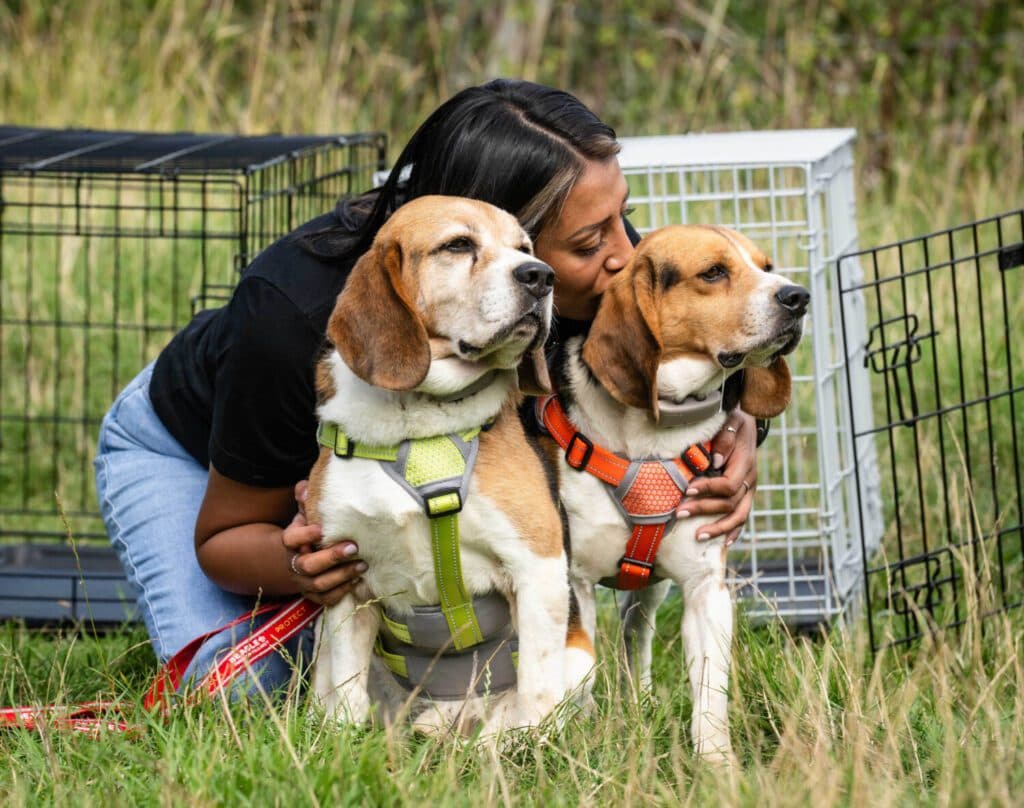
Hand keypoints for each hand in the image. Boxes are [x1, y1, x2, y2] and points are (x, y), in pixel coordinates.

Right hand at [282, 481, 365, 605]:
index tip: (321, 528)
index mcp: (289, 542)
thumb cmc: (304, 531)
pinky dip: (342, 591)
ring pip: (319, 584)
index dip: (305, 535)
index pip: (291, 539)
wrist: (288, 559)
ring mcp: (302, 582)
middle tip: (353, 547)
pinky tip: (357, 580)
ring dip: (342, 575)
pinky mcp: (312, 595)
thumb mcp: (303, 515)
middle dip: (332, 557)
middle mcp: (294, 564)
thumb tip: (304, 486)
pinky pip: (326, 599)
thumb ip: (305, 500)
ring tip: (363, 564)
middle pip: (308, 565)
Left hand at [676, 410, 756, 545]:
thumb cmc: (733, 421)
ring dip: (719, 528)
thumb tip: (716, 461)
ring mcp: (750, 489)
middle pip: (730, 503)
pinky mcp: (746, 494)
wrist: (745, 422)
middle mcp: (750, 479)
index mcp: (745, 463)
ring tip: (698, 536)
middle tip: (679, 513)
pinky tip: (724, 543)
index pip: (728, 484)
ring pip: (739, 515)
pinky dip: (735, 531)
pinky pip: (743, 516)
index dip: (708, 489)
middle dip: (704, 510)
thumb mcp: (731, 421)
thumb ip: (724, 439)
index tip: (687, 489)